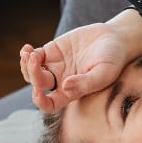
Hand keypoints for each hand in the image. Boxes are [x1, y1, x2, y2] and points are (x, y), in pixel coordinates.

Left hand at [19, 21, 141, 111]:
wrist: (115, 38)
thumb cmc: (114, 59)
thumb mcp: (104, 73)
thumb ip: (86, 82)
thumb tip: (64, 86)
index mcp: (72, 92)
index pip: (50, 104)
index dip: (41, 101)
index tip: (37, 92)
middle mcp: (61, 81)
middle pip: (38, 85)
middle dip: (32, 74)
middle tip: (35, 59)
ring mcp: (56, 66)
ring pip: (32, 72)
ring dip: (26, 65)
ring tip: (29, 53)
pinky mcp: (53, 51)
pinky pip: (34, 56)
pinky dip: (28, 54)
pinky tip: (28, 49)